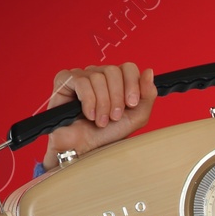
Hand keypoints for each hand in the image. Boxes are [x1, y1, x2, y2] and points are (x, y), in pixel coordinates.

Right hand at [43, 63, 157, 165]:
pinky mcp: (65, 80)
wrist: (86, 148)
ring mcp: (82, 76)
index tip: (132, 104)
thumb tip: (149, 71)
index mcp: (117, 81)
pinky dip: (89, 101)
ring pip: (98, 77)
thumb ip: (148, 95)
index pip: (129, 67)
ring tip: (101, 121)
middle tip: (115, 116)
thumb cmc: (108, 133)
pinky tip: (89, 115)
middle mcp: (99, 75)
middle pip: (113, 70)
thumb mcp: (136, 117)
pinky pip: (81, 82)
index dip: (132, 84)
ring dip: (103, 103)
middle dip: (117, 97)